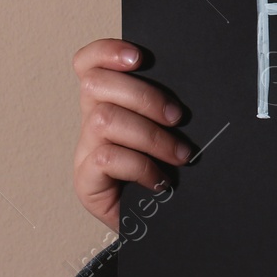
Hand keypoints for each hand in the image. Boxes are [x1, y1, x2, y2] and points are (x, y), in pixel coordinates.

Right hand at [73, 38, 191, 232]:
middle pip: (96, 85)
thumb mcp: (170, 129)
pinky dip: (140, 166)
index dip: (106, 52)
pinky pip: (104, 158)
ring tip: (179, 154)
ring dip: (151, 136)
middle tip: (177, 117)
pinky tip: (160, 181)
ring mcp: (85, 152)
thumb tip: (192, 80)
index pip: (88, 63)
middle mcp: (91, 121)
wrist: (164, 225)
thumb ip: (166, 105)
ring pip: (104, 120)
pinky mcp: (85, 182)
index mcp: (110, 101)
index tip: (139, 57)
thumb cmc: (169, 169)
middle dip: (144, 96)